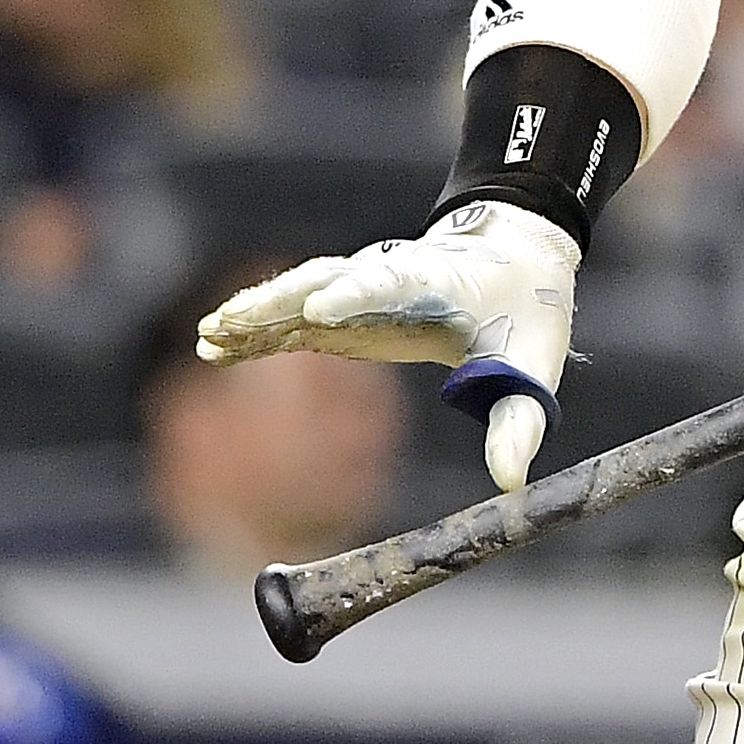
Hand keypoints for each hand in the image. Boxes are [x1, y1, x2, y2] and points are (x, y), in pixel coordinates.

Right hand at [197, 200, 579, 493]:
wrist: (515, 261)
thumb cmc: (525, 314)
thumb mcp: (533, 365)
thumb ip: (519, 421)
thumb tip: (510, 483)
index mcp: (439, 282)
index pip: (391, 283)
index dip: (356, 294)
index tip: (320, 310)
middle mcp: (390, 277)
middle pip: (328, 281)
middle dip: (282, 302)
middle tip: (234, 321)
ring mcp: (363, 290)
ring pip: (302, 293)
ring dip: (257, 311)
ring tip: (210, 334)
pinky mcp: (346, 309)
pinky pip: (294, 317)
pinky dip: (258, 328)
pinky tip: (216, 346)